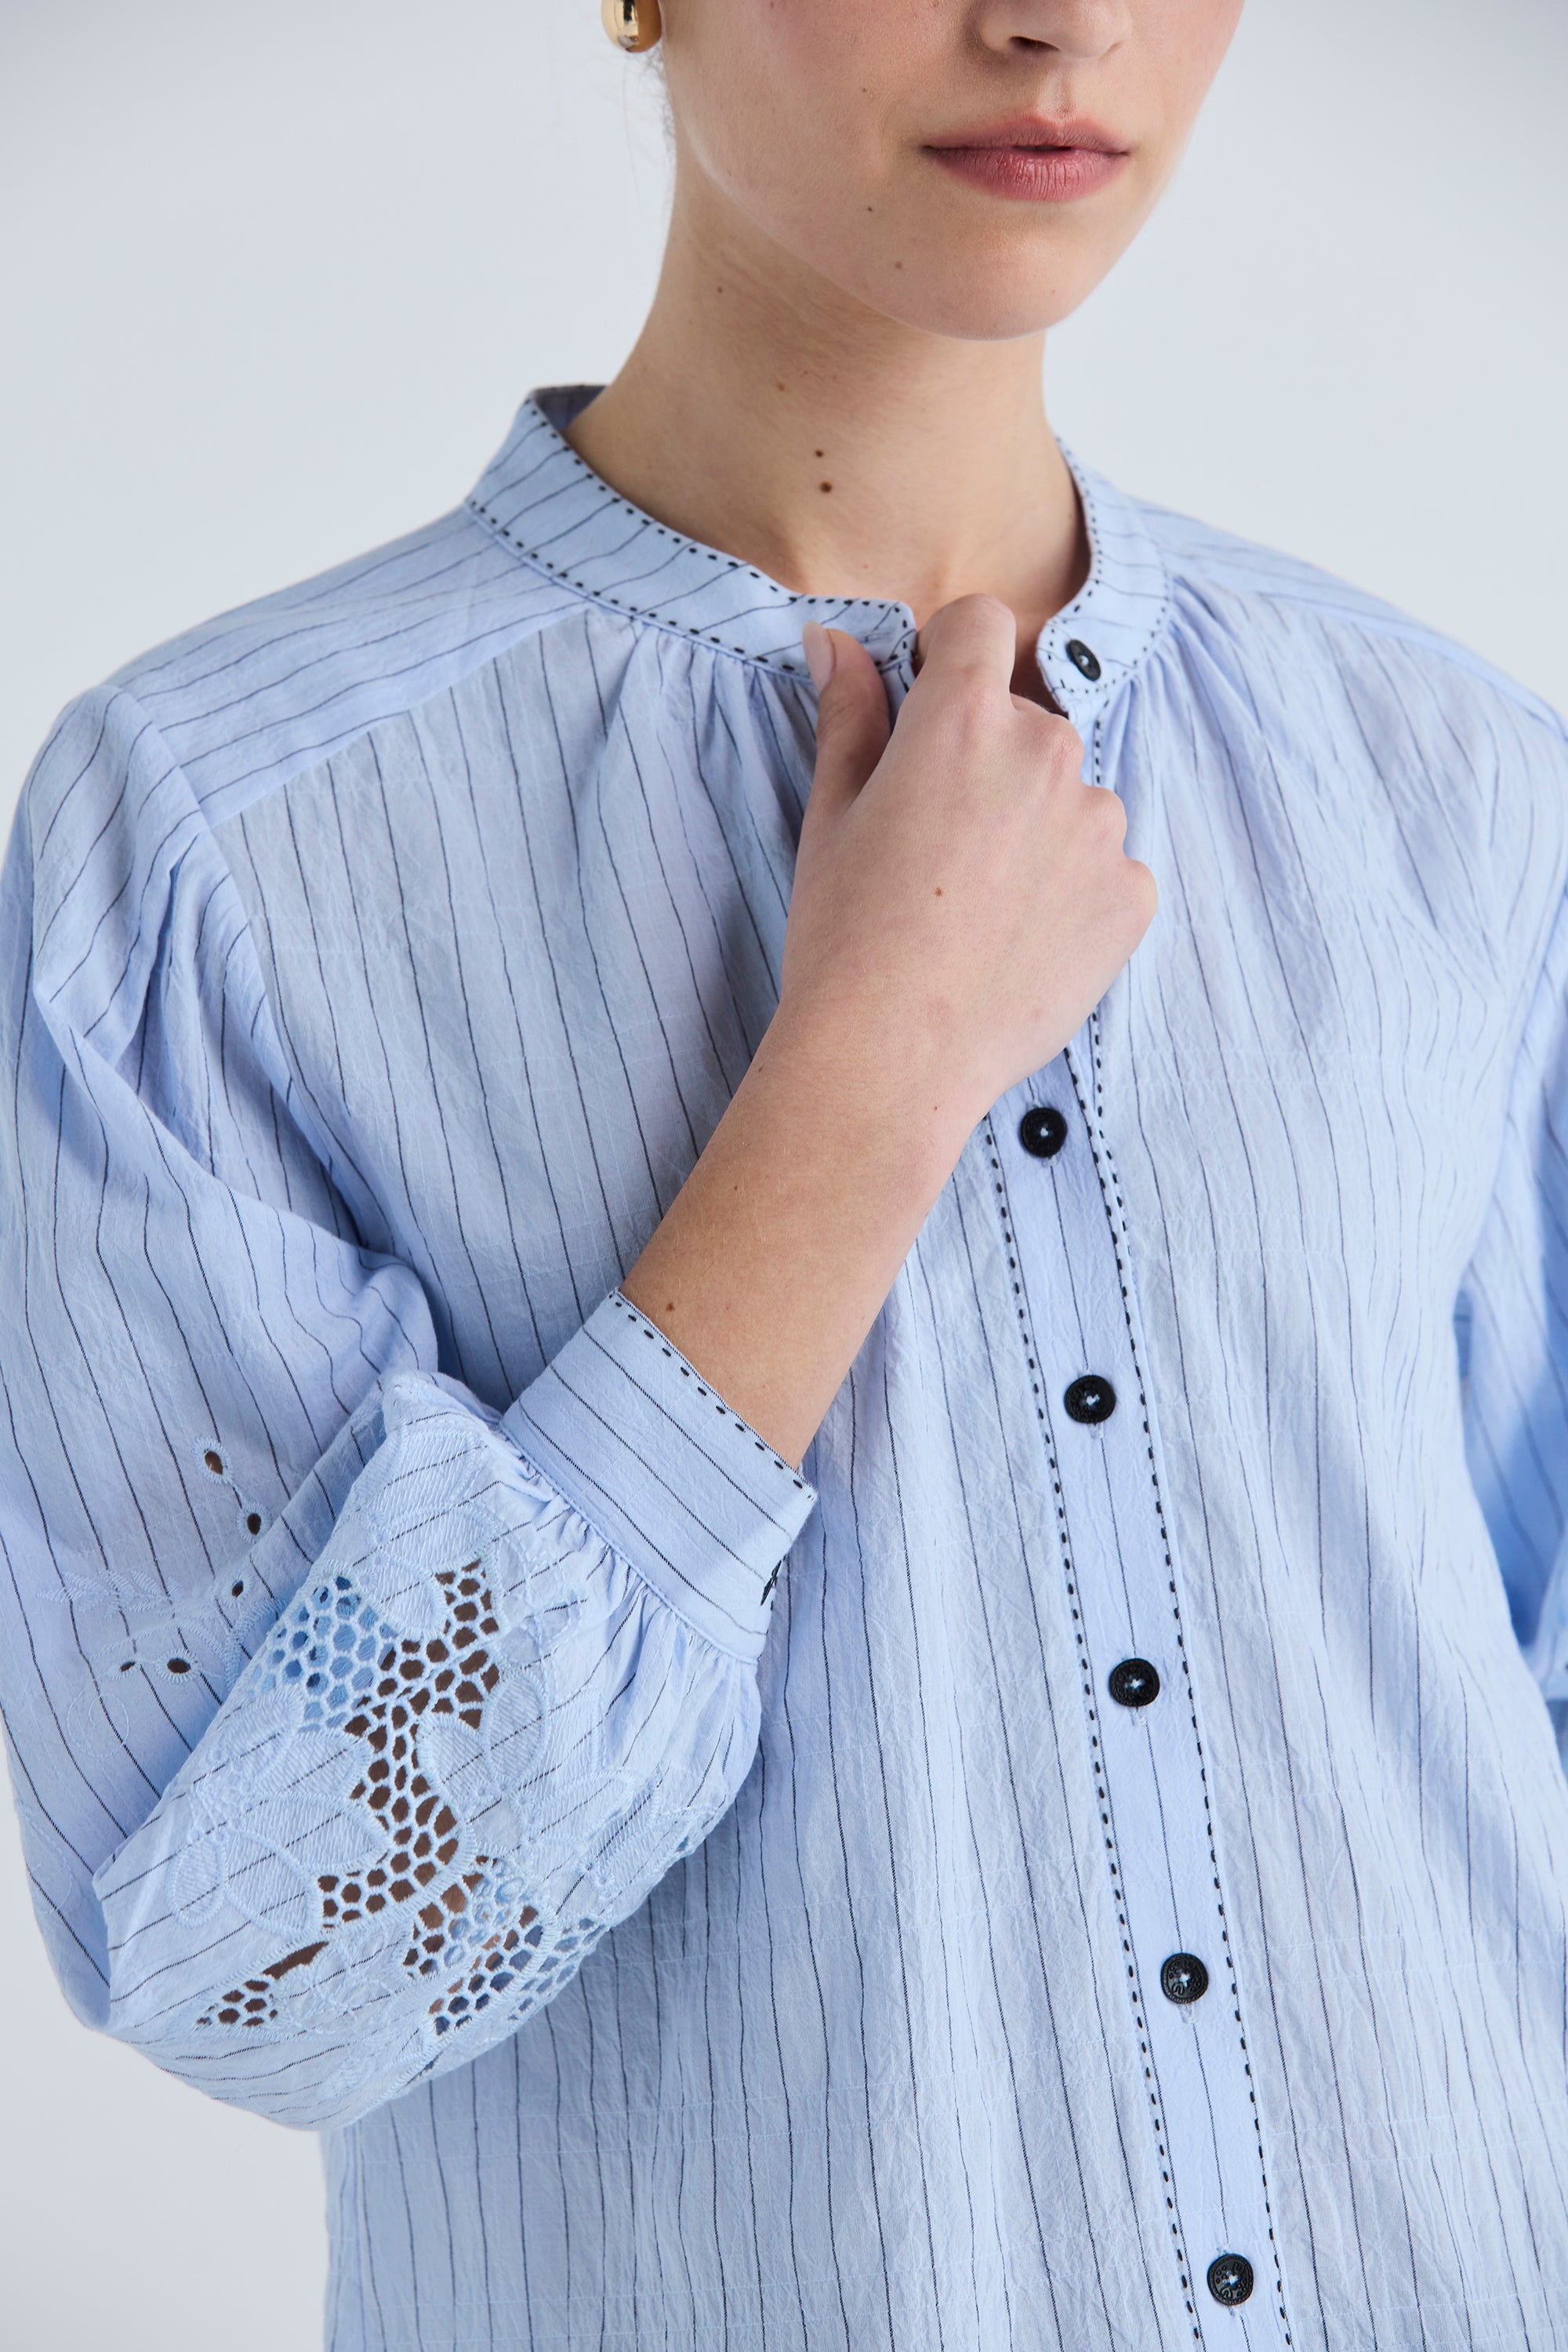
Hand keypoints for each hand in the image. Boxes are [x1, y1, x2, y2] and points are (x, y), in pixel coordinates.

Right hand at [621, 595, 1155, 1463]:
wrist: (892, 1057)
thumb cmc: (843, 936)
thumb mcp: (831, 815)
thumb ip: (848, 715)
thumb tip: (833, 641)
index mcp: (961, 718)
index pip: (980, 623)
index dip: (951, 657)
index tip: (930, 708)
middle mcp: (1045, 752)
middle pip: (1029, 719)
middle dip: (992, 761)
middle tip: (939, 849)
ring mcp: (1097, 825)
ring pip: (1072, 798)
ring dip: (1038, 831)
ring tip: (978, 910)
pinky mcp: (1131, 894)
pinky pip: (1108, 870)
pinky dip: (1073, 896)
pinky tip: (1018, 945)